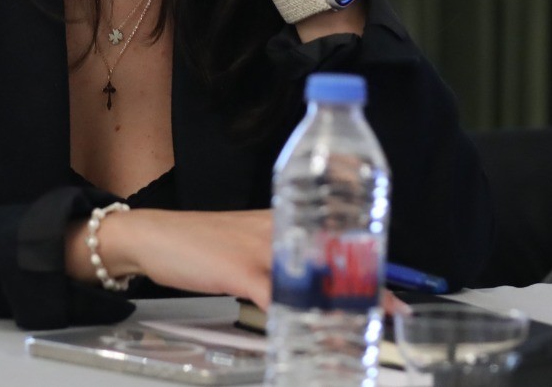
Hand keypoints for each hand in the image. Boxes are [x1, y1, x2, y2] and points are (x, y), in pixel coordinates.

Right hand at [69, 208, 407, 313]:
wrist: (156, 236)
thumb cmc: (203, 244)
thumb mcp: (249, 246)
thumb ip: (280, 261)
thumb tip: (308, 285)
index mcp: (284, 222)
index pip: (337, 235)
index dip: (371, 259)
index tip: (396, 285)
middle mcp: (280, 229)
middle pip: (336, 255)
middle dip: (368, 284)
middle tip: (395, 309)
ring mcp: (261, 248)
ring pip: (313, 276)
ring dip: (341, 303)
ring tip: (367, 325)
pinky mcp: (240, 270)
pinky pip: (275, 296)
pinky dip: (293, 316)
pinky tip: (308, 330)